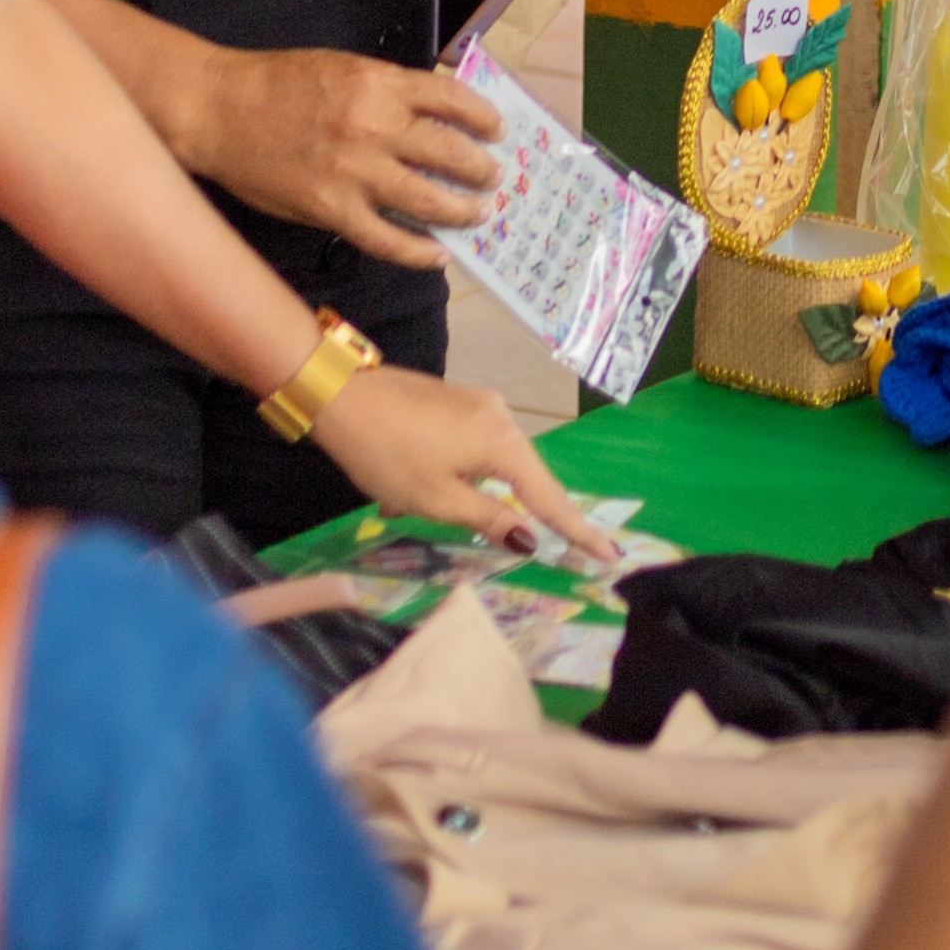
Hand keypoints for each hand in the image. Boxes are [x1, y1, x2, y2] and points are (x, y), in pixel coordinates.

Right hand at [179, 45, 506, 264]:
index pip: (452, 100)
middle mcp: (375, 127)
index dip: (483, 118)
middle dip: (482, 170)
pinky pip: (388, 239)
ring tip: (477, 213)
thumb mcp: (342, 68)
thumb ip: (388, 90)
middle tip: (494, 179)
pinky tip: (437, 254)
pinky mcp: (332, 211)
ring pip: (430, 200)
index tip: (497, 131)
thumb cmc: (277, 83)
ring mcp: (355, 173)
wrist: (217, 110)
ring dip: (463, 210)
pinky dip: (419, 250)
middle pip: (452, 153)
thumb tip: (437, 112)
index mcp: (379, 84)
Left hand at [313, 364, 617, 563]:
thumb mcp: (437, 500)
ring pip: (490, 463)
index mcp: (503, 443)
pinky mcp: (455, 400)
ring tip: (407, 504)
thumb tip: (530, 539)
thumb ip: (489, 519)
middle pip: (524, 477)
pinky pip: (470, 446)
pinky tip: (408, 486)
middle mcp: (502, 417)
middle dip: (506, 511)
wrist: (339, 395)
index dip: (578, 531)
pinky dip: (451, 472)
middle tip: (490, 535)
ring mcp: (478, 404)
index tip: (610, 555)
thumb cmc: (389, 455)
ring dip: (463, 492)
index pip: (549, 498)